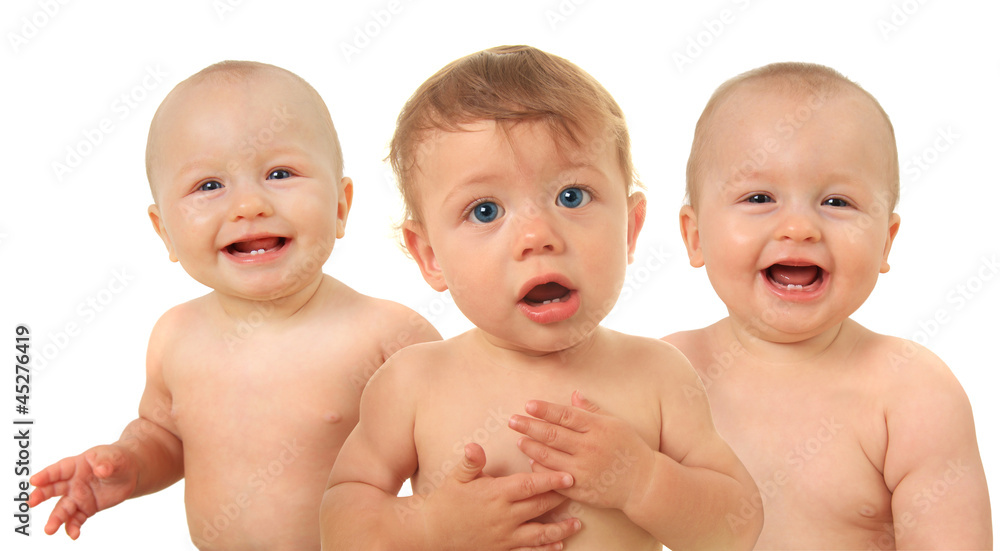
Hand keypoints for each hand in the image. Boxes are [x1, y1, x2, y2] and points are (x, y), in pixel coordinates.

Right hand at [29, 444, 138, 538]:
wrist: (128, 473)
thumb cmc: (116, 460)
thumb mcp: (114, 458)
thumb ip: (106, 463)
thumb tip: (101, 470)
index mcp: (76, 466)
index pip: (58, 470)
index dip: (46, 475)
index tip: (34, 481)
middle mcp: (72, 482)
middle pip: (53, 489)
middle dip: (42, 495)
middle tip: (31, 502)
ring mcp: (77, 497)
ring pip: (62, 509)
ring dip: (55, 519)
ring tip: (49, 530)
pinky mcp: (85, 509)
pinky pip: (76, 519)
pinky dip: (73, 527)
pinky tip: (74, 535)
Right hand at [419, 443, 581, 550]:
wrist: (430, 532)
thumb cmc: (445, 501)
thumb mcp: (457, 477)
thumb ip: (471, 462)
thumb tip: (475, 446)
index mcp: (495, 494)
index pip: (529, 486)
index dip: (550, 480)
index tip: (569, 476)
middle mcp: (503, 516)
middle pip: (540, 507)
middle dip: (561, 499)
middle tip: (579, 493)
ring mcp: (504, 536)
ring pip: (539, 533)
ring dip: (560, 529)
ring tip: (576, 524)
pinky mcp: (501, 549)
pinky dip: (545, 549)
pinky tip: (558, 547)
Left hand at [509, 391, 654, 510]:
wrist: (644, 482)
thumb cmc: (630, 448)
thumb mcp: (615, 423)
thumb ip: (592, 410)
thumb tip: (573, 394)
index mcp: (598, 428)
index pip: (565, 416)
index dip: (545, 410)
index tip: (528, 405)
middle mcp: (589, 447)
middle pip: (552, 435)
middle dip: (529, 426)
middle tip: (512, 421)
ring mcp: (584, 469)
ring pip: (549, 457)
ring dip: (531, 447)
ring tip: (519, 440)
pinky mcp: (580, 489)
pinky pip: (554, 478)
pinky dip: (541, 469)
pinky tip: (532, 461)